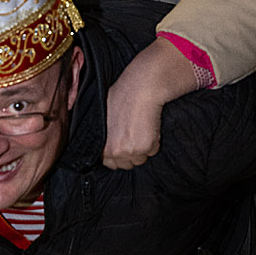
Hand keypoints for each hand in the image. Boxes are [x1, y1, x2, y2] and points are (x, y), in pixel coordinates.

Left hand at [102, 38, 199, 169]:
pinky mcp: (147, 147)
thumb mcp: (103, 116)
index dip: (117, 155)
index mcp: (102, 144)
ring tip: (142, 129)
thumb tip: (108, 139)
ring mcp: (131, 151)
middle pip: (126, 165)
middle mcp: (115, 151)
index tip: (123, 145)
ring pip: (140, 160)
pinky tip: (149, 127)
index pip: (108, 163)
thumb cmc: (121, 96)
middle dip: (131, 154)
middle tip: (134, 136)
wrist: (139, 89)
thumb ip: (105, 134)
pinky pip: (152, 152)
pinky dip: (154, 142)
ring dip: (143, 149)